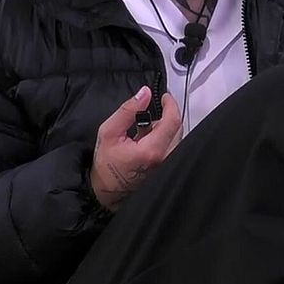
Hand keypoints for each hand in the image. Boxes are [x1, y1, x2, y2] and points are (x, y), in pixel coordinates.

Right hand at [90, 86, 180, 210]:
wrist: (106, 191)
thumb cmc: (105, 163)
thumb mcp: (109, 131)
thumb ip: (127, 110)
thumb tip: (144, 93)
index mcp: (151, 150)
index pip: (173, 121)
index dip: (171, 105)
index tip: (164, 97)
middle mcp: (164, 159)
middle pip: (177, 129)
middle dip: (166, 116)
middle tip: (150, 112)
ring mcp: (166, 166)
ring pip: (176, 138)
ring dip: (164, 128)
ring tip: (144, 130)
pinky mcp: (165, 169)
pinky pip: (171, 148)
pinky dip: (163, 139)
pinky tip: (146, 141)